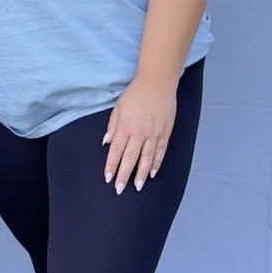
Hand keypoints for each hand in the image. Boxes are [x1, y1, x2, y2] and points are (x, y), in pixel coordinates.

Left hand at [102, 75, 176, 193]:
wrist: (157, 83)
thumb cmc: (135, 94)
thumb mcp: (118, 107)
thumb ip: (112, 125)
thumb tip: (106, 142)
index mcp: (125, 126)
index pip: (116, 151)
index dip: (111, 165)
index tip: (107, 178)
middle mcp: (139, 133)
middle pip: (130, 158)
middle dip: (124, 175)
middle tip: (120, 189)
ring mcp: (154, 134)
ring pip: (146, 159)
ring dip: (141, 174)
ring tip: (137, 187)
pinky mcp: (165, 133)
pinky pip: (160, 152)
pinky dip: (156, 164)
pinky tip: (152, 173)